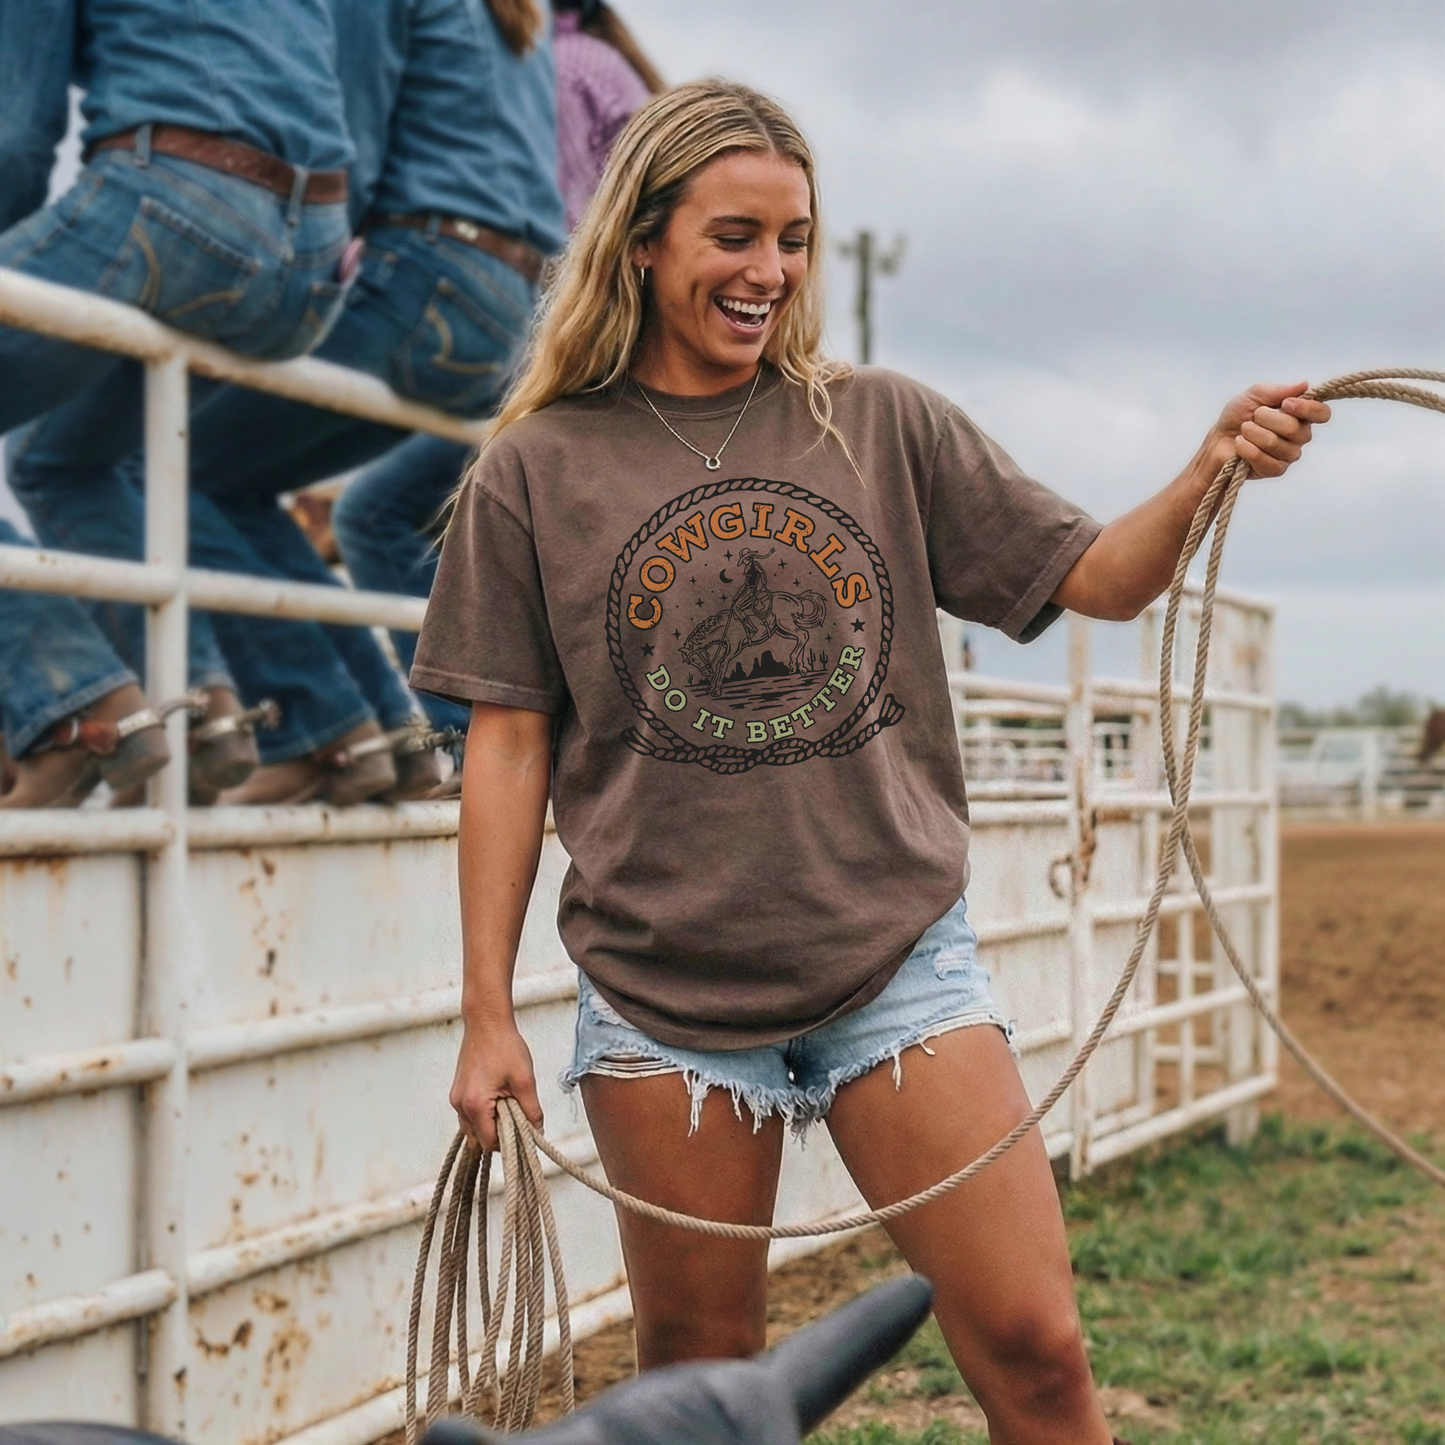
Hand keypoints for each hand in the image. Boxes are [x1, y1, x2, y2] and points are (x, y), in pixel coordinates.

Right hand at [449, 1016, 543, 1150]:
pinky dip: (484, 1115)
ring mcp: (456, 1098)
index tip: (525, 1132)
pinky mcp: (458, 1090)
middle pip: (478, 1139)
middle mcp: (460, 1105)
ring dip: (491, 1125)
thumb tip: (537, 1132)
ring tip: (510, 1106)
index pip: (490, 1143)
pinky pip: (469, 1114)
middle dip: (499, 1135)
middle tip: (519, 1118)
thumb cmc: (505, 1047)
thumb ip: (531, 1110)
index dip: (510, 1143)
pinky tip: (500, 1099)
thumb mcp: (525, 1080)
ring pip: (472, 1128)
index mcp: (474, 1105)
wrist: (486, 1021)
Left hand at [1206, 380, 1330, 478]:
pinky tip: (1240, 444)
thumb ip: (1277, 390)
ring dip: (1253, 433)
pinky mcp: (1276, 469)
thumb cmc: (1238, 416)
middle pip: (1295, 429)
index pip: (1322, 413)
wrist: (1218, 440)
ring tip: (1243, 430)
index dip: (1307, 409)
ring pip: (1276, 443)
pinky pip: (1265, 460)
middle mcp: (1300, 436)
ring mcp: (1289, 454)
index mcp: (1300, 415)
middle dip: (1267, 419)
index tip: (1286, 404)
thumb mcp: (1254, 395)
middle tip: (1253, 416)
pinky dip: (1247, 449)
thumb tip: (1303, 385)